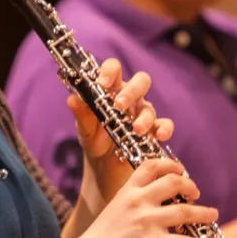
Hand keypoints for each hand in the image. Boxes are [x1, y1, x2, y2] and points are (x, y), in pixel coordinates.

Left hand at [67, 58, 173, 204]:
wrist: (104, 169)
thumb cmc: (94, 141)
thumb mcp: (85, 131)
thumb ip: (81, 115)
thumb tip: (72, 99)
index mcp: (111, 90)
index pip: (114, 68)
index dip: (110, 71)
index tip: (102, 84)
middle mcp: (130, 98)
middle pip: (141, 81)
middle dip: (132, 91)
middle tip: (119, 106)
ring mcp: (143, 113)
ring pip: (150, 106)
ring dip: (144, 117)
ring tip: (135, 131)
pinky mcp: (153, 131)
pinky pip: (164, 124)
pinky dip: (164, 129)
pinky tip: (159, 136)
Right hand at [72, 158, 221, 237]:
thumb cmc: (101, 237)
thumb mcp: (115, 208)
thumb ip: (134, 199)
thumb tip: (159, 198)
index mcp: (128, 190)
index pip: (152, 166)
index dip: (170, 165)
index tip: (180, 170)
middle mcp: (139, 201)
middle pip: (173, 182)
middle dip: (189, 185)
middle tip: (196, 192)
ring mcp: (146, 221)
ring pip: (184, 211)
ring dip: (203, 212)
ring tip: (213, 214)